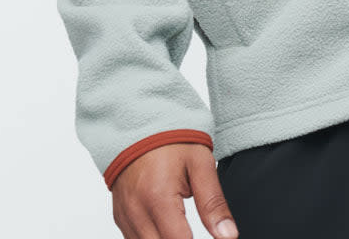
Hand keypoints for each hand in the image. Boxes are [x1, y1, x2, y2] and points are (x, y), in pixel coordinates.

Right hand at [111, 142, 238, 238]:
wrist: (140, 121)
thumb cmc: (171, 138)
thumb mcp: (200, 164)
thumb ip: (214, 203)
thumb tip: (229, 236)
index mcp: (158, 199)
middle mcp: (136, 212)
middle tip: (194, 229)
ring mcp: (125, 216)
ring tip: (183, 227)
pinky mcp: (120, 216)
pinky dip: (152, 238)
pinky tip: (167, 227)